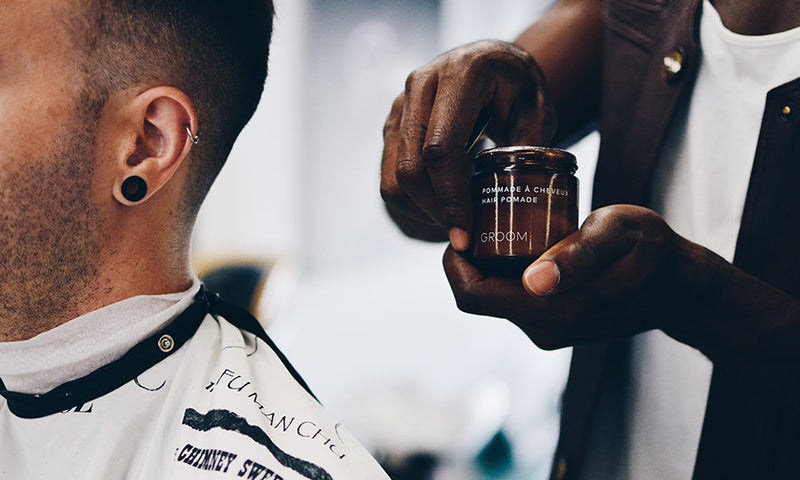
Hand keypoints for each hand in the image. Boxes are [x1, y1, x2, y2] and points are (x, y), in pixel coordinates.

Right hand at [380, 39, 556, 248]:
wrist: (492, 62)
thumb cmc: (519, 89)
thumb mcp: (539, 112)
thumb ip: (528, 152)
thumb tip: (512, 201)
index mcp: (461, 74)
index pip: (442, 148)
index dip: (451, 198)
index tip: (465, 236)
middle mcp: (421, 83)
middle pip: (411, 167)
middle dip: (435, 211)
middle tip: (464, 236)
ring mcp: (400, 103)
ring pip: (393, 176)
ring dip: (421, 210)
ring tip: (454, 223)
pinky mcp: (392, 123)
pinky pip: (389, 175)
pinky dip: (412, 202)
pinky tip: (441, 209)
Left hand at [443, 205, 692, 348]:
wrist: (681, 289)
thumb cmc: (651, 251)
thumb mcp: (621, 234)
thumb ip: (580, 254)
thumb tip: (535, 279)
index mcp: (553, 308)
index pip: (473, 295)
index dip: (454, 265)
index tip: (461, 230)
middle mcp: (544, 329)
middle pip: (480, 297)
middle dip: (470, 261)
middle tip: (479, 220)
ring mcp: (550, 333)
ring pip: (496, 300)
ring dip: (489, 268)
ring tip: (500, 229)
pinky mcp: (556, 329)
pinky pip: (516, 303)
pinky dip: (508, 277)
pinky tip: (523, 248)